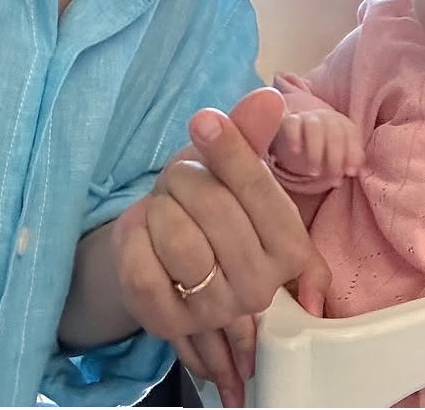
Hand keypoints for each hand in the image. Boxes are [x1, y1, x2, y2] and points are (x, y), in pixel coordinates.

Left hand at [112, 87, 329, 405]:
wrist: (164, 256)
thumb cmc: (209, 205)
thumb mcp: (231, 167)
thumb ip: (251, 134)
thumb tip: (268, 98)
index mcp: (290, 247)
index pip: (260, 190)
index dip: (230, 150)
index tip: (203, 119)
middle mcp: (259, 287)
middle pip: (215, 209)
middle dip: (186, 178)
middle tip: (179, 177)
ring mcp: (213, 312)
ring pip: (179, 240)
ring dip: (161, 207)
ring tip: (165, 206)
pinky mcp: (167, 325)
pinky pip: (142, 268)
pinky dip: (134, 237)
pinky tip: (144, 234)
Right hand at [271, 108, 364, 181]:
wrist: (300, 131)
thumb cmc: (326, 146)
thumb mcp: (340, 152)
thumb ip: (349, 161)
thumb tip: (354, 172)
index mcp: (343, 124)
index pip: (352, 135)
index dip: (353, 153)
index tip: (351, 173)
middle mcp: (327, 117)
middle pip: (334, 134)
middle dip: (336, 158)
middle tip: (333, 178)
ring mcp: (308, 117)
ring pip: (314, 129)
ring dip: (316, 153)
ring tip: (314, 173)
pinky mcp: (290, 120)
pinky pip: (293, 124)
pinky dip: (295, 137)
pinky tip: (296, 152)